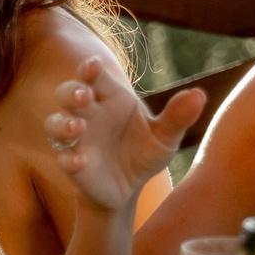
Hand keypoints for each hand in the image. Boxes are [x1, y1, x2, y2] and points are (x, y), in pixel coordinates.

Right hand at [43, 54, 203, 216]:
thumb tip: (199, 94)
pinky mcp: (74, 166)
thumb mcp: (165, 136)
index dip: (90, 70)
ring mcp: (76, 140)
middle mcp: (87, 115)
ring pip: (55, 124)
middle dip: (70, 92)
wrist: (129, 188)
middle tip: (83, 96)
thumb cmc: (143, 152)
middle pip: (67, 94)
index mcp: (109, 99)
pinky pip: (64, 159)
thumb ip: (178, 116)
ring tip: (76, 127)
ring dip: (62, 124)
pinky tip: (78, 162)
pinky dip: (69, 160)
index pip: (94, 78)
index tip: (93, 66)